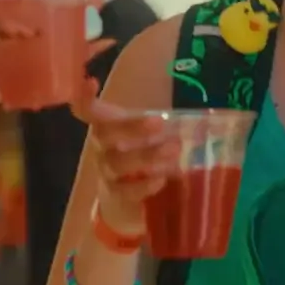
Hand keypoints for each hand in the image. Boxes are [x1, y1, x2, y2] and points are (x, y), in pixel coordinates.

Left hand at [0, 0, 122, 130]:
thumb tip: (31, 19)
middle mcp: (4, 26)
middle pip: (46, 9)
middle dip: (76, 2)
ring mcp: (14, 52)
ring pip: (53, 37)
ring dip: (80, 32)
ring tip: (105, 27)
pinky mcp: (21, 77)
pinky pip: (52, 67)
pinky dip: (73, 63)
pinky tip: (92, 60)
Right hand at [73, 84, 178, 234]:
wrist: (128, 202)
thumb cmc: (140, 158)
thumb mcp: (148, 137)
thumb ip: (160, 126)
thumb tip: (200, 116)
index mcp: (107, 128)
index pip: (87, 111)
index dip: (84, 98)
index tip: (91, 82)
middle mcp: (102, 148)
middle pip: (105, 134)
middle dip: (131, 127)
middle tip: (159, 122)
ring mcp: (106, 173)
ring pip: (117, 162)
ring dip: (146, 156)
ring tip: (173, 150)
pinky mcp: (115, 197)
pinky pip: (125, 190)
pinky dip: (144, 184)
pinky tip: (161, 179)